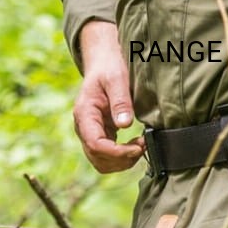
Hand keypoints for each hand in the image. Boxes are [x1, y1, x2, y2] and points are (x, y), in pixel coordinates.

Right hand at [71, 20, 143, 172]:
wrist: (103, 64)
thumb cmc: (109, 68)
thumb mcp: (116, 79)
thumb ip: (120, 101)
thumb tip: (125, 124)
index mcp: (84, 114)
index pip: (96, 144)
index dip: (117, 152)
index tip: (139, 147)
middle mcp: (84, 127)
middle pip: (98, 158)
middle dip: (122, 159)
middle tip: (143, 146)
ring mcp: (90, 133)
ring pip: (101, 162)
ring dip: (122, 162)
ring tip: (141, 146)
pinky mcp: (100, 135)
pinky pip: (107, 157)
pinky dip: (122, 158)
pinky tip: (136, 145)